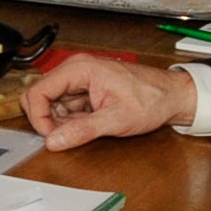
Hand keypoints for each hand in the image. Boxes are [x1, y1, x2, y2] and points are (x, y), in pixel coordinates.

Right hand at [21, 49, 200, 150]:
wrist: (173, 96)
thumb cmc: (152, 98)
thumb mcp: (116, 120)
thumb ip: (81, 130)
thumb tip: (53, 141)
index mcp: (80, 69)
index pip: (37, 92)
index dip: (38, 118)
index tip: (49, 136)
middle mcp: (76, 70)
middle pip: (40, 96)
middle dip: (47, 120)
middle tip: (63, 136)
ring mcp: (80, 79)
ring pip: (52, 103)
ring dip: (60, 122)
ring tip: (83, 130)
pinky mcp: (85, 89)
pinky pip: (66, 106)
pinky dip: (70, 120)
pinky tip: (88, 125)